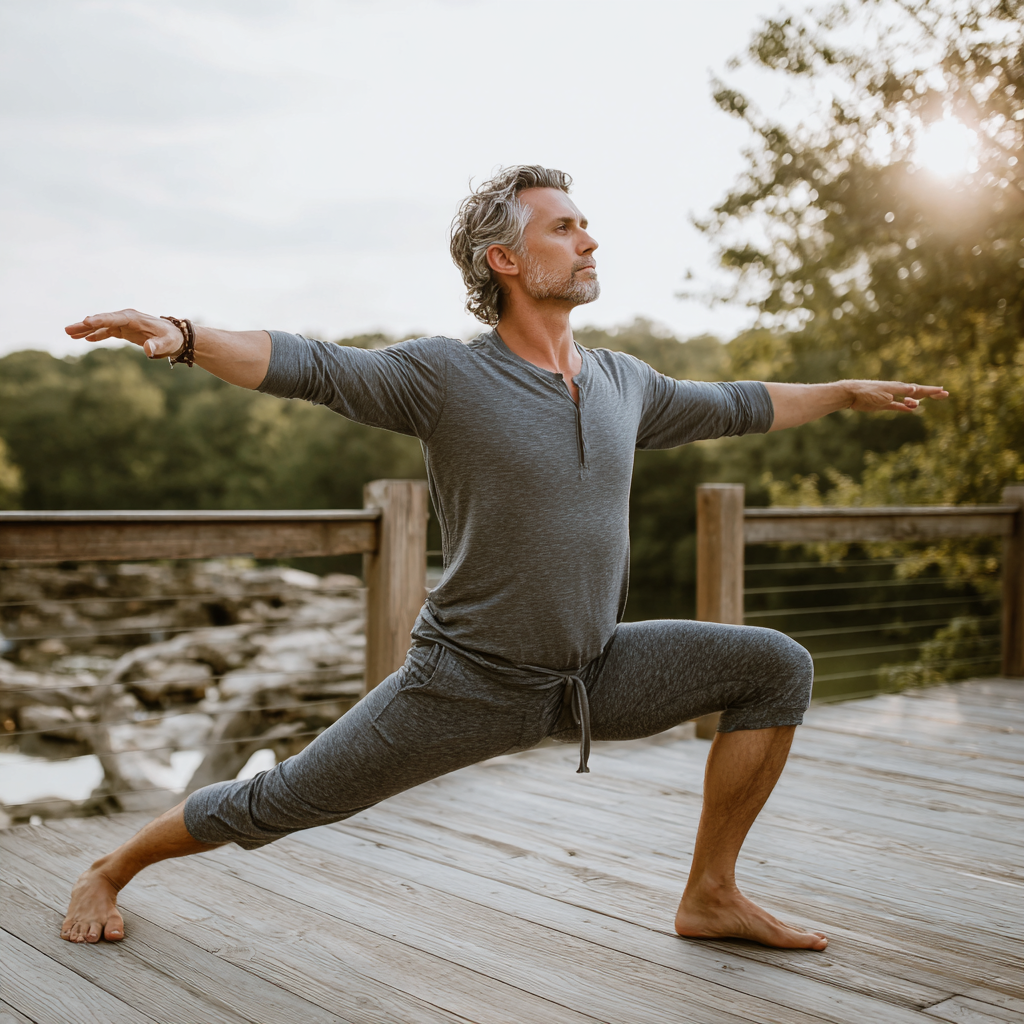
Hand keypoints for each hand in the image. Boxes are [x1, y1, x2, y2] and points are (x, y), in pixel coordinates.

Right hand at [64, 309, 184, 359]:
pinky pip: (106, 331)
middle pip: (103, 320)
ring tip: (69, 334)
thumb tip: (149, 351)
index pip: (114, 318)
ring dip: (86, 329)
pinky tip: (84, 338)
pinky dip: (96, 334)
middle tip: (68, 330)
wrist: (176, 336)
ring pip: (101, 326)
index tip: (86, 322)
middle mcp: (126, 318)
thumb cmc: (172, 339)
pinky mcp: (124, 330)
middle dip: (85, 325)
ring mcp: (124, 323)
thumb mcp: (167, 343)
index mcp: (134, 318)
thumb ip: (157, 346)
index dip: (100, 320)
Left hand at [842, 380, 948, 412]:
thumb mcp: (884, 393)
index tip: (943, 391)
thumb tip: (914, 389)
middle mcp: (896, 391)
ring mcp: (891, 397)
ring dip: (917, 401)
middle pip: (917, 393)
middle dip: (930, 394)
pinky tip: (911, 408)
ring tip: (924, 401)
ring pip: (909, 399)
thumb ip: (899, 392)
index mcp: (898, 387)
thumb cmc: (867, 392)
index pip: (918, 389)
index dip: (931, 391)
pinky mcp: (883, 404)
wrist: (851, 393)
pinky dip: (905, 407)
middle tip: (945, 394)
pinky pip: (898, 406)